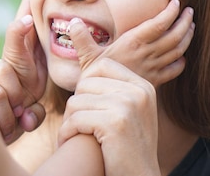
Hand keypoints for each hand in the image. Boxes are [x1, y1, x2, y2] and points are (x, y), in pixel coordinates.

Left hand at [58, 58, 160, 175]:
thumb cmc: (126, 148)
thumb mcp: (128, 112)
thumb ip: (112, 90)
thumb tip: (83, 61)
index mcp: (142, 86)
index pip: (103, 65)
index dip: (85, 82)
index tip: (84, 105)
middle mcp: (138, 92)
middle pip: (86, 83)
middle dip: (75, 104)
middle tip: (75, 124)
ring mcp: (128, 106)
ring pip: (77, 100)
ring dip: (68, 121)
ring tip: (72, 134)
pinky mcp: (115, 123)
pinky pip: (76, 119)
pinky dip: (67, 132)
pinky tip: (69, 142)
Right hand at [68, 0, 194, 86]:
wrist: (104, 106)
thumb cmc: (94, 80)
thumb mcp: (87, 57)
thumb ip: (82, 39)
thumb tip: (73, 20)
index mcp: (132, 44)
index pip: (158, 24)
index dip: (170, 13)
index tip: (177, 3)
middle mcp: (146, 55)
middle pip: (174, 35)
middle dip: (185, 22)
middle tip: (190, 12)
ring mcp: (153, 69)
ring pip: (178, 50)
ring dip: (187, 37)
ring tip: (190, 26)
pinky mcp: (155, 82)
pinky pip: (174, 70)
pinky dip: (181, 61)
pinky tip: (182, 56)